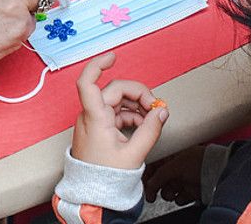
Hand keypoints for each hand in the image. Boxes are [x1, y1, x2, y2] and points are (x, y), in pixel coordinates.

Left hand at [70, 53, 168, 170]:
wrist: (92, 194)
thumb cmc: (105, 177)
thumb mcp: (133, 154)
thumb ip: (150, 130)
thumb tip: (162, 112)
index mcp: (95, 118)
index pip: (88, 82)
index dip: (98, 65)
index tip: (113, 56)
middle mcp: (91, 115)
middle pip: (115, 90)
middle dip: (138, 94)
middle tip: (156, 107)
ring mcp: (94, 121)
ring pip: (117, 100)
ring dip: (136, 105)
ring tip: (152, 118)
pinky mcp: (98, 127)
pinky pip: (116, 112)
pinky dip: (131, 114)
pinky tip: (144, 123)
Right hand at [144, 144, 205, 204]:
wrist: (219, 174)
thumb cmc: (200, 162)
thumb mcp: (173, 166)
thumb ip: (157, 177)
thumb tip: (148, 187)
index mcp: (172, 154)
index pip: (154, 164)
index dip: (147, 173)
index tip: (141, 182)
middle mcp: (177, 166)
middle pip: (159, 179)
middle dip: (155, 187)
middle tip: (151, 194)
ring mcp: (184, 179)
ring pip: (167, 190)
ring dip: (167, 193)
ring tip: (171, 193)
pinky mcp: (190, 191)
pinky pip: (179, 198)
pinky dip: (179, 198)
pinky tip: (183, 195)